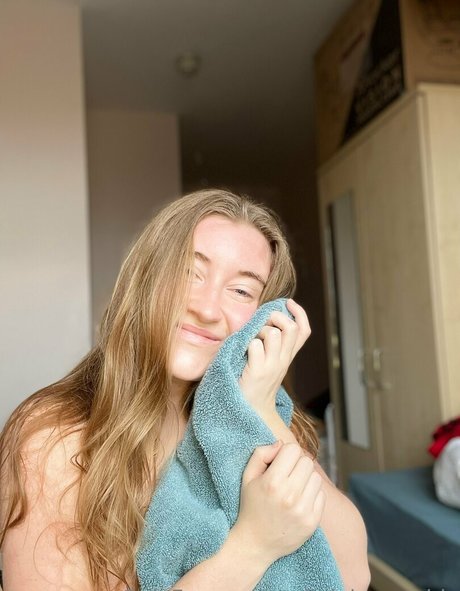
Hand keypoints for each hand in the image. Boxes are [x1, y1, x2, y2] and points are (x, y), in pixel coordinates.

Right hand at [232, 441, 324, 563]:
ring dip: (306, 479)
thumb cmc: (251, 506)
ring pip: (316, 477)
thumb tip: (281, 443)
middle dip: (297, 465)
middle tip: (287, 475)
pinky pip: (322, 495)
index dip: (286, 453)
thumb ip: (261, 454)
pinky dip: (312, 494)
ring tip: (293, 488)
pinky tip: (299, 501)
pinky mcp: (312, 522)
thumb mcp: (247, 477)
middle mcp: (289, 495)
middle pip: (307, 461)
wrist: (255, 544)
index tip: (279, 463)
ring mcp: (303, 510)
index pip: (293, 449)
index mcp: (272, 482)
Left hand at [239, 299, 310, 415]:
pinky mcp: (258, 372)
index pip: (304, 331)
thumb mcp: (272, 362)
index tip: (288, 302)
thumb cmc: (257, 382)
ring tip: (252, 340)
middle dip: (277, 317)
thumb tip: (268, 319)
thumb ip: (274, 344)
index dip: (299, 313)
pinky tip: (244, 354)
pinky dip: (248, 345)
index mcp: (287, 356)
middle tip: (264, 322)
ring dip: (260, 331)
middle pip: (291, 328)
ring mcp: (272, 366)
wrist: (253, 410)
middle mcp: (283, 360)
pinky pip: (255, 345)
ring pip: (274, 334)